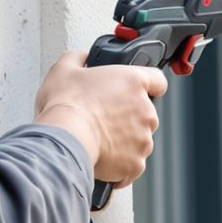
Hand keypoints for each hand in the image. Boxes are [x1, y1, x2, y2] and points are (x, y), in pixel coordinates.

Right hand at [34, 51, 166, 190]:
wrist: (64, 139)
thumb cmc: (65, 105)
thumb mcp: (64, 69)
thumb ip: (78, 58)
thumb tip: (81, 58)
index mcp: (133, 82)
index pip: (157, 80)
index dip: (148, 85)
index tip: (136, 92)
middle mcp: (145, 109)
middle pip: (146, 113)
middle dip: (128, 118)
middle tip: (104, 120)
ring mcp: (143, 138)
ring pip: (139, 140)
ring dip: (125, 141)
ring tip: (99, 140)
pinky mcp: (136, 163)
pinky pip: (132, 164)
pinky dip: (120, 164)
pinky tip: (102, 158)